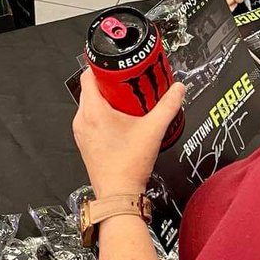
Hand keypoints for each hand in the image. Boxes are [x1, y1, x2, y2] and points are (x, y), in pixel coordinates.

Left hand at [73, 69, 185, 198]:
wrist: (118, 194)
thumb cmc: (128, 166)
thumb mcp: (153, 130)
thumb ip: (168, 106)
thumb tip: (178, 89)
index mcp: (93, 111)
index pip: (89, 75)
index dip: (103, 66)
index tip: (118, 65)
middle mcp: (82, 119)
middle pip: (90, 88)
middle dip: (109, 83)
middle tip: (128, 82)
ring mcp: (81, 132)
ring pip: (90, 104)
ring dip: (106, 99)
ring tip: (126, 99)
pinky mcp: (84, 141)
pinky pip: (90, 118)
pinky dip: (102, 113)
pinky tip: (120, 118)